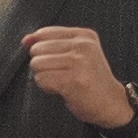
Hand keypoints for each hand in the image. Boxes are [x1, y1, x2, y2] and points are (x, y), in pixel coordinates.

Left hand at [21, 25, 135, 130]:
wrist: (112, 103)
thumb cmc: (89, 78)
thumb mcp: (75, 54)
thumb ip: (50, 43)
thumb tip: (25, 40)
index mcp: (84, 35)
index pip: (43, 33)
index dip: (42, 50)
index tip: (59, 61)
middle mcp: (83, 45)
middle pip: (37, 49)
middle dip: (43, 65)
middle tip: (63, 74)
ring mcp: (80, 62)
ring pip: (37, 64)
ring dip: (45, 76)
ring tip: (63, 81)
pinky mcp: (74, 80)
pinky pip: (41, 79)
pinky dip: (47, 87)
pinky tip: (63, 89)